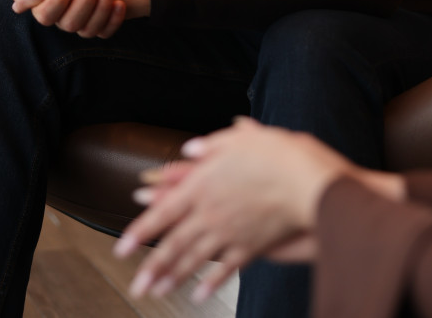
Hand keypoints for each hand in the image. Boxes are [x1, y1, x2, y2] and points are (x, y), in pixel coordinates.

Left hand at [114, 118, 393, 301]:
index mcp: (205, 184)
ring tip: (156, 291)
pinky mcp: (252, 246)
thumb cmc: (279, 155)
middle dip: (151, 266)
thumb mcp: (243, 138)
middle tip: (135, 284)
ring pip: (195, 260)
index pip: (164, 211)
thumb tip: (191, 148)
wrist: (309, 183)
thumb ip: (214, 143)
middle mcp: (212, 212)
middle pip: (174, 243)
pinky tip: (199, 294)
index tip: (121, 247)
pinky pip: (226, 268)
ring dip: (173, 277)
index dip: (140, 231)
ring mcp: (231, 232)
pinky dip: (212, 282)